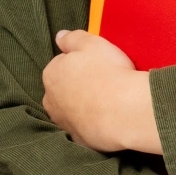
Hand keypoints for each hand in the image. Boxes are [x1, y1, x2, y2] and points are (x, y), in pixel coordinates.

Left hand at [41, 30, 160, 153]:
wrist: (124, 111)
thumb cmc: (108, 73)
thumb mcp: (92, 43)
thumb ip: (72, 37)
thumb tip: (60, 36)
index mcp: (52, 74)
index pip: (61, 63)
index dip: (80, 62)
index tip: (96, 63)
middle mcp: (51, 99)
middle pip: (63, 88)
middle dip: (78, 85)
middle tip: (102, 81)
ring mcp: (63, 121)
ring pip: (72, 109)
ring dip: (84, 105)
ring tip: (107, 100)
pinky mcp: (78, 139)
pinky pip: (84, 127)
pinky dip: (92, 122)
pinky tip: (108, 117)